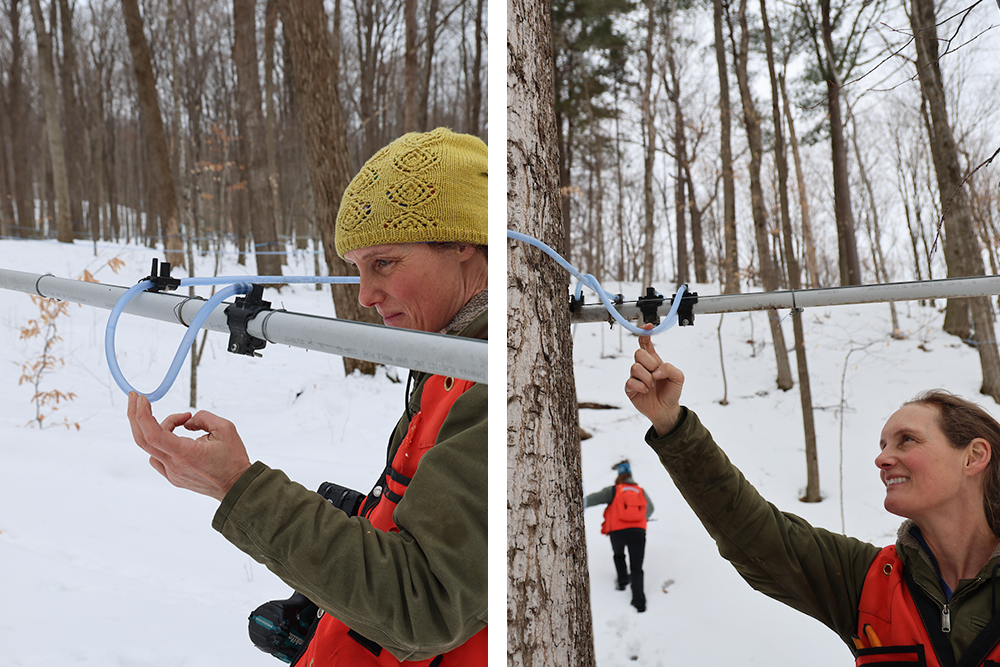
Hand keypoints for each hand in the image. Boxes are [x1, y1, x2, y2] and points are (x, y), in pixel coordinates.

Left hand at [127, 392, 251, 500]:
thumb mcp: (225, 429)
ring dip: (159, 429)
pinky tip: (174, 436)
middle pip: (142, 440)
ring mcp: (172, 474)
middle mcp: (174, 465)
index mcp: (185, 453)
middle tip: (137, 398)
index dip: (143, 414)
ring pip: (151, 447)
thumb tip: (186, 421)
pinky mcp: (174, 477)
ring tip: (180, 421)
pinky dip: (161, 442)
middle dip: (135, 415)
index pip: (153, 434)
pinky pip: (158, 457)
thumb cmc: (233, 460)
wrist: (237, 486)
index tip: (142, 398)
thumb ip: (203, 417)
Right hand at [625, 324, 684, 436]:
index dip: (645, 333)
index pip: (645, 343)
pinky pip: (631, 382)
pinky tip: (646, 391)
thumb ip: (669, 368)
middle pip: (638, 353)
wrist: (666, 410)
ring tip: (652, 386)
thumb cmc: (671, 391)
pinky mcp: (630, 387)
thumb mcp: (678, 377)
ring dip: (647, 378)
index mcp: (654, 360)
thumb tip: (656, 370)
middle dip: (649, 363)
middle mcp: (643, 366)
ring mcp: (635, 376)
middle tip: (656, 374)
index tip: (647, 326)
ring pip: (635, 367)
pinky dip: (641, 387)